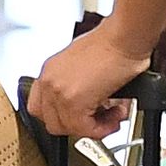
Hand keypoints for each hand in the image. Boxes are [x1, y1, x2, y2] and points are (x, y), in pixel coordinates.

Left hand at [29, 25, 151, 142]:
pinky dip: (103, 128)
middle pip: (51, 122)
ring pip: (67, 128)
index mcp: (50, 71)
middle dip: (78, 125)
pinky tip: (116, 113)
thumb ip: (78, 85)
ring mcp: (59, 91)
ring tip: (112, 115)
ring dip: (93, 127)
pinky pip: (84, 129)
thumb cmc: (113, 43)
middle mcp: (49, 81)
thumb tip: (89, 104)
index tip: (80, 117)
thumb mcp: (85, 63)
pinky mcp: (74, 101)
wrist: (125, 36)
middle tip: (98, 118)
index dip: (62, 117)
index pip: (40, 107)